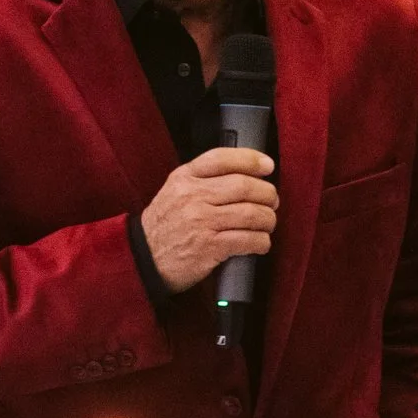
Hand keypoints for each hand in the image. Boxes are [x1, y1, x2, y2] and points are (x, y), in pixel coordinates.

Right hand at [140, 148, 276, 293]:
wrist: (144, 259)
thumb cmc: (166, 225)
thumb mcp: (175, 191)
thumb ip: (202, 179)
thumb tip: (245, 174)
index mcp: (184, 178)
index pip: (222, 159)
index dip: (251, 160)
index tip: (268, 166)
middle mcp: (192, 196)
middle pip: (244, 186)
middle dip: (267, 194)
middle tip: (273, 201)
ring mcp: (201, 222)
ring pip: (252, 213)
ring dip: (268, 219)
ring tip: (268, 223)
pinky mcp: (209, 247)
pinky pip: (248, 240)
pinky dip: (262, 242)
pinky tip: (260, 242)